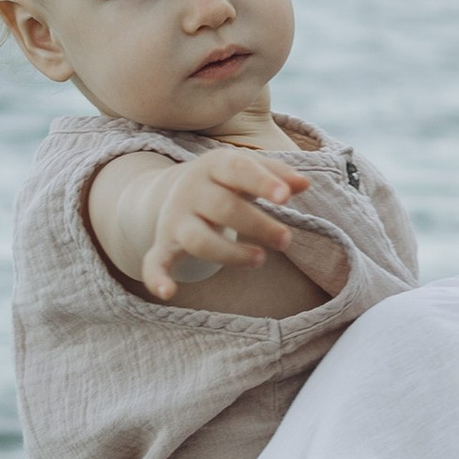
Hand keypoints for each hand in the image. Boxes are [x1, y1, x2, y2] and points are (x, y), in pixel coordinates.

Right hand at [145, 147, 315, 301]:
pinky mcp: (164, 244)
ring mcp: (175, 219)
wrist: (176, 190)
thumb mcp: (249, 169)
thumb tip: (304, 184)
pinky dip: (156, 277)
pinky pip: (155, 262)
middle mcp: (191, 191)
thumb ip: (277, 174)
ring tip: (260, 259)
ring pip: (198, 239)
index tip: (286, 198)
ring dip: (229, 253)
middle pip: (223, 207)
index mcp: (214, 165)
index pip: (238, 170)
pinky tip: (167, 293)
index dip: (261, 182)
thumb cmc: (227, 181)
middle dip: (256, 224)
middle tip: (286, 240)